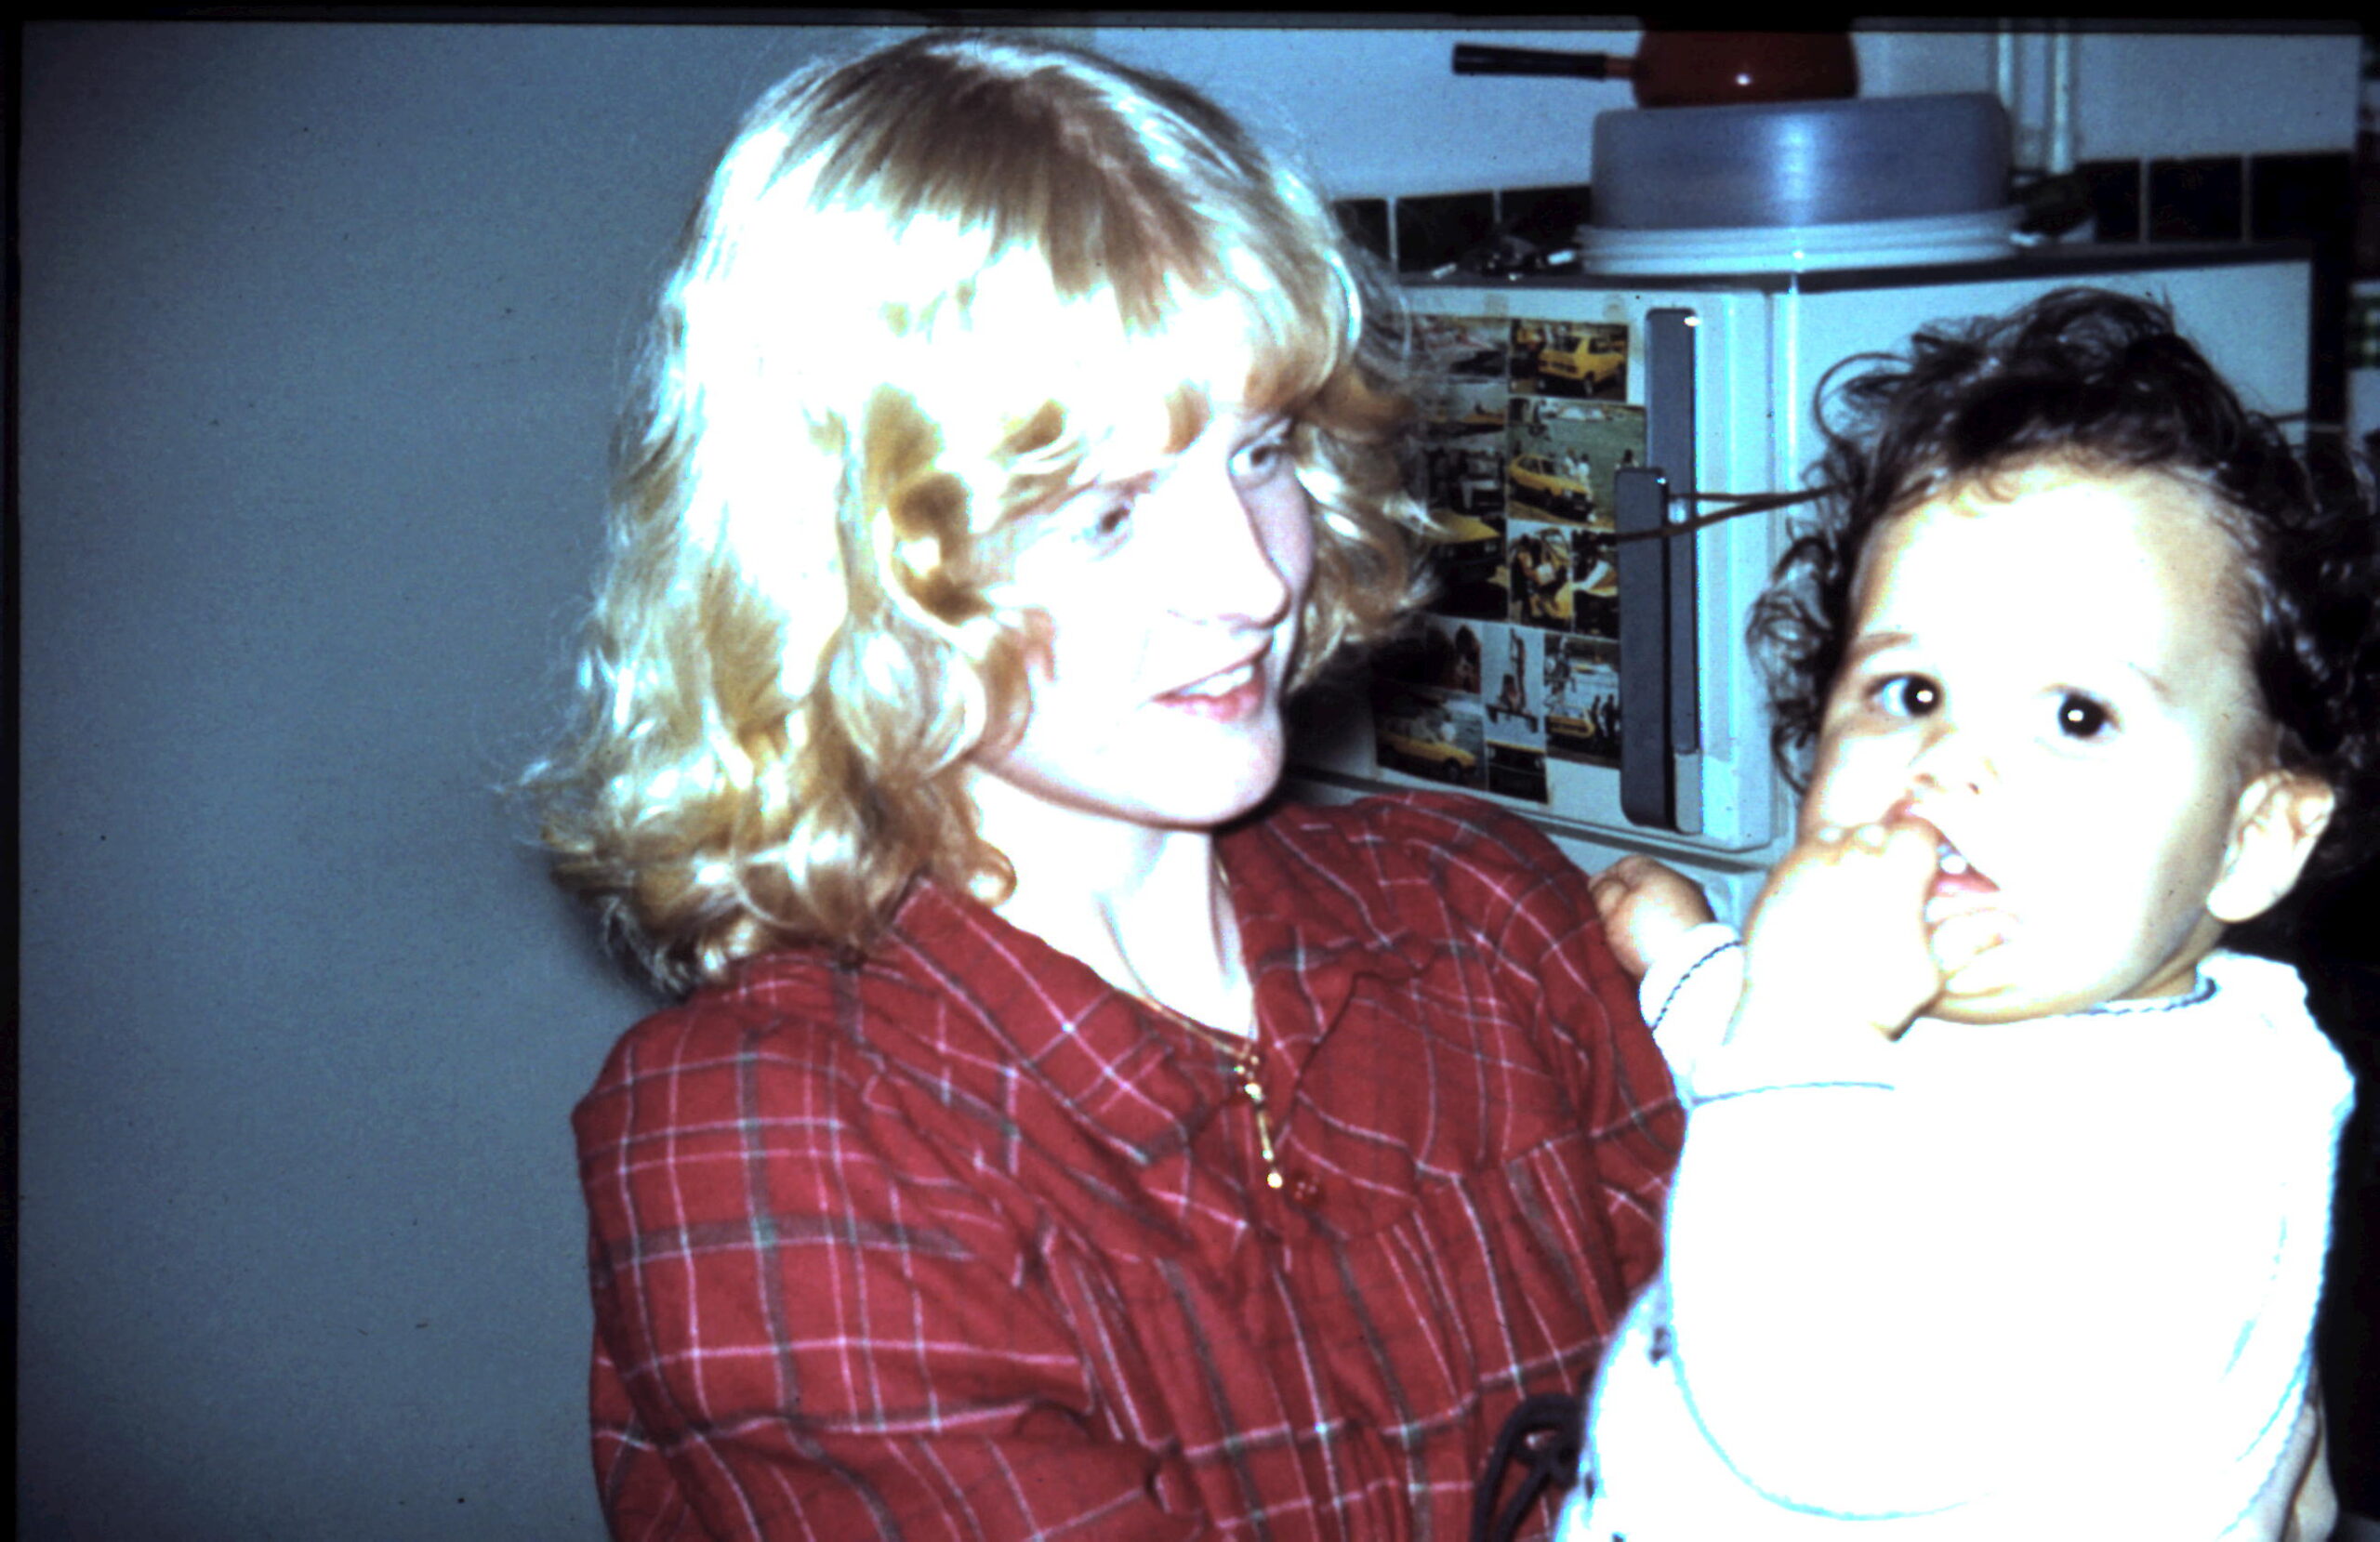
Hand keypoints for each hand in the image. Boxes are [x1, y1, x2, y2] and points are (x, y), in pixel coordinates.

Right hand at [1590, 855, 1716, 979]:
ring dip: (1646, 917)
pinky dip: (1662, 932)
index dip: (1606, 880)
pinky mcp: (1702, 930)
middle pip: (1645, 885)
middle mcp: (1679, 883)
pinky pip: (1673, 924)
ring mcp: (1694, 906)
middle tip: (1610, 922)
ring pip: (1660, 905)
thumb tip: (1600, 880)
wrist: (1689, 970)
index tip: (1595, 899)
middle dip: (1627, 901)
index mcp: (1656, 872)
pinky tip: (1652, 947)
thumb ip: (1603, 889)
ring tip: (1630, 939)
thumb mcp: (1612, 908)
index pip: (1624, 864)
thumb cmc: (1648, 935)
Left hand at [1733, 814, 1990, 1043]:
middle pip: (1879, 829)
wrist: (1803, 1020)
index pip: (1920, 829)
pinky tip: (1823, 895)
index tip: (1930, 864)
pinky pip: (1802, 853)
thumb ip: (1970, 938)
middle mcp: (1851, 855)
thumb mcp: (1931, 970)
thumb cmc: (1869, 1000)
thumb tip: (2009, 925)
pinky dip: (1816, 863)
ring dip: (1851, 850)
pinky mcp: (1776, 879)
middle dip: (1891, 849)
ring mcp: (1809, 864)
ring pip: (1838, 834)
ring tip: (1859, 888)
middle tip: (1895, 882)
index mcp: (1896, 869)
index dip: (1928, 846)